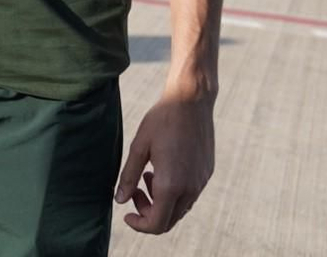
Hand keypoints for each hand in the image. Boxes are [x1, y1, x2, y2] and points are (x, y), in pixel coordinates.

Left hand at [114, 88, 215, 233]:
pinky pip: (189, 195)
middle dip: (148, 212)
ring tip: (148, 175)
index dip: (139, 224)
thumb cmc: (162, 120)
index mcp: (171, 185)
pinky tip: (163, 169)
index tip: (126, 213)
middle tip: (135, 190)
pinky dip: (174, 192)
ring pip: (180, 209)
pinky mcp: (206, 173)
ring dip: (161, 202)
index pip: (156, 224)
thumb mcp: (139, 147)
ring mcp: (201, 182)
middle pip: (169, 220)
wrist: (191, 101)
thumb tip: (120, 200)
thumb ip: (129, 176)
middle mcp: (190, 188)